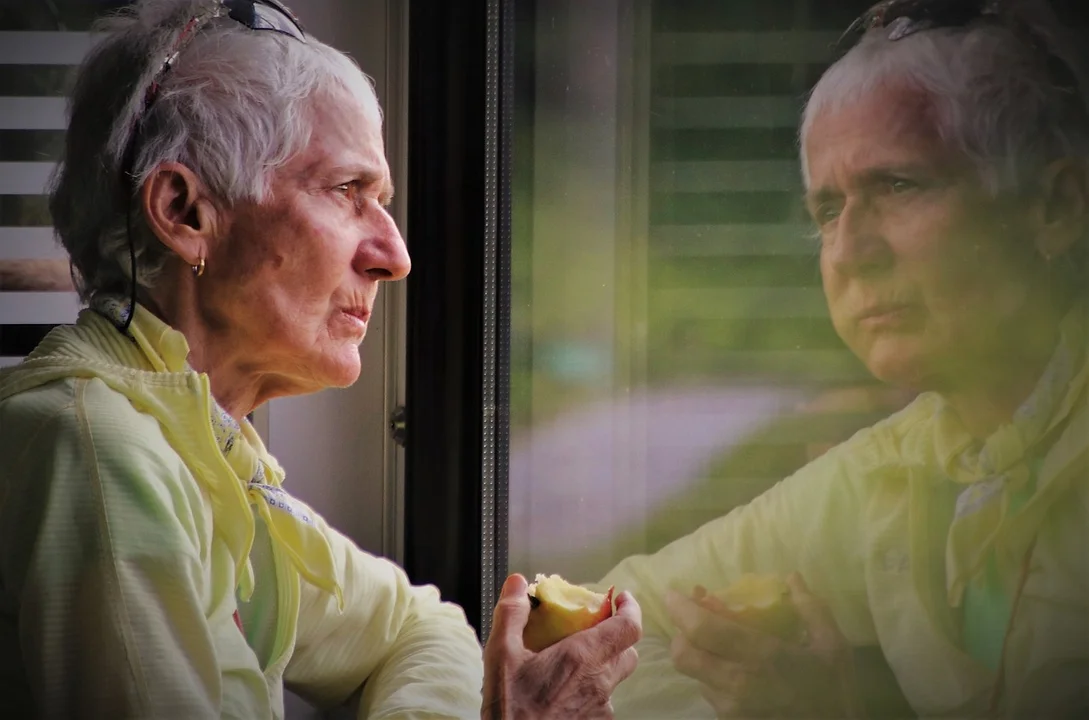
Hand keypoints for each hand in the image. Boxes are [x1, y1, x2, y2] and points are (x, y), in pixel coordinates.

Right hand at [482, 574, 641, 718]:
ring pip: (615, 681)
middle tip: (595, 630)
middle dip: (618, 637)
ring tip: (572, 666)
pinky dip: (590, 693)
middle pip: (628, 653)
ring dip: (601, 668)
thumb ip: (512, 614)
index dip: (631, 608)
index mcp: (583, 657)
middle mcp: (600, 683)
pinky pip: (602, 704)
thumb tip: (518, 583)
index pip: (630, 627)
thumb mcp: (501, 655)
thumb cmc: (510, 708)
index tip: (621, 598)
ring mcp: (601, 709)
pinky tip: (564, 694)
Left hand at [666, 573, 861, 718]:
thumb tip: (793, 578)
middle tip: (692, 621)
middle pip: (683, 655)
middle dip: (680, 633)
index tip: (674, 593)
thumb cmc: (834, 692)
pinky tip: (735, 673)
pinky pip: (710, 694)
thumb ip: (811, 609)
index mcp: (760, 656)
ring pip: (694, 676)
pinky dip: (713, 678)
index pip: (702, 629)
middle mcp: (736, 683)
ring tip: (718, 647)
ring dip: (699, 657)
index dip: (680, 609)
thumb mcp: (833, 647)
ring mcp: (730, 708)